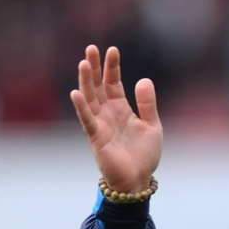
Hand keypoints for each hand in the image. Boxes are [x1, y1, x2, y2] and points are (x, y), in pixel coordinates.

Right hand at [70, 45, 162, 193]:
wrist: (138, 180)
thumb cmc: (144, 156)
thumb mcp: (152, 126)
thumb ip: (148, 104)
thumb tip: (144, 79)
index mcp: (121, 108)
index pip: (113, 82)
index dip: (112, 67)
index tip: (112, 50)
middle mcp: (108, 113)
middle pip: (98, 86)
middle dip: (95, 68)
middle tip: (91, 48)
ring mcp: (100, 124)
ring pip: (90, 98)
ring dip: (86, 81)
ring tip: (84, 62)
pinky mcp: (96, 138)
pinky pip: (87, 120)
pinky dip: (81, 107)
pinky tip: (76, 92)